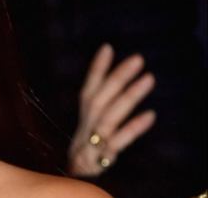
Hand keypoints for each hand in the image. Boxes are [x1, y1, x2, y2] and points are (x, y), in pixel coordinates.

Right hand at [68, 44, 156, 176]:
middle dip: (118, 76)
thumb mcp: (91, 124)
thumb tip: (115, 77)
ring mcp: (93, 140)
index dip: (96, 68)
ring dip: (128, 96)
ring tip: (149, 78)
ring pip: (109, 116)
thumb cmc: (87, 147)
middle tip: (138, 58)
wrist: (74, 178)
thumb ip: (101, 101)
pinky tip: (150, 115)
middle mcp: (86, 124)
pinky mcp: (103, 157)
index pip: (89, 87)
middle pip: (100, 97)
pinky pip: (119, 142)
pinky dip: (133, 128)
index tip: (108, 47)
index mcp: (84, 115)